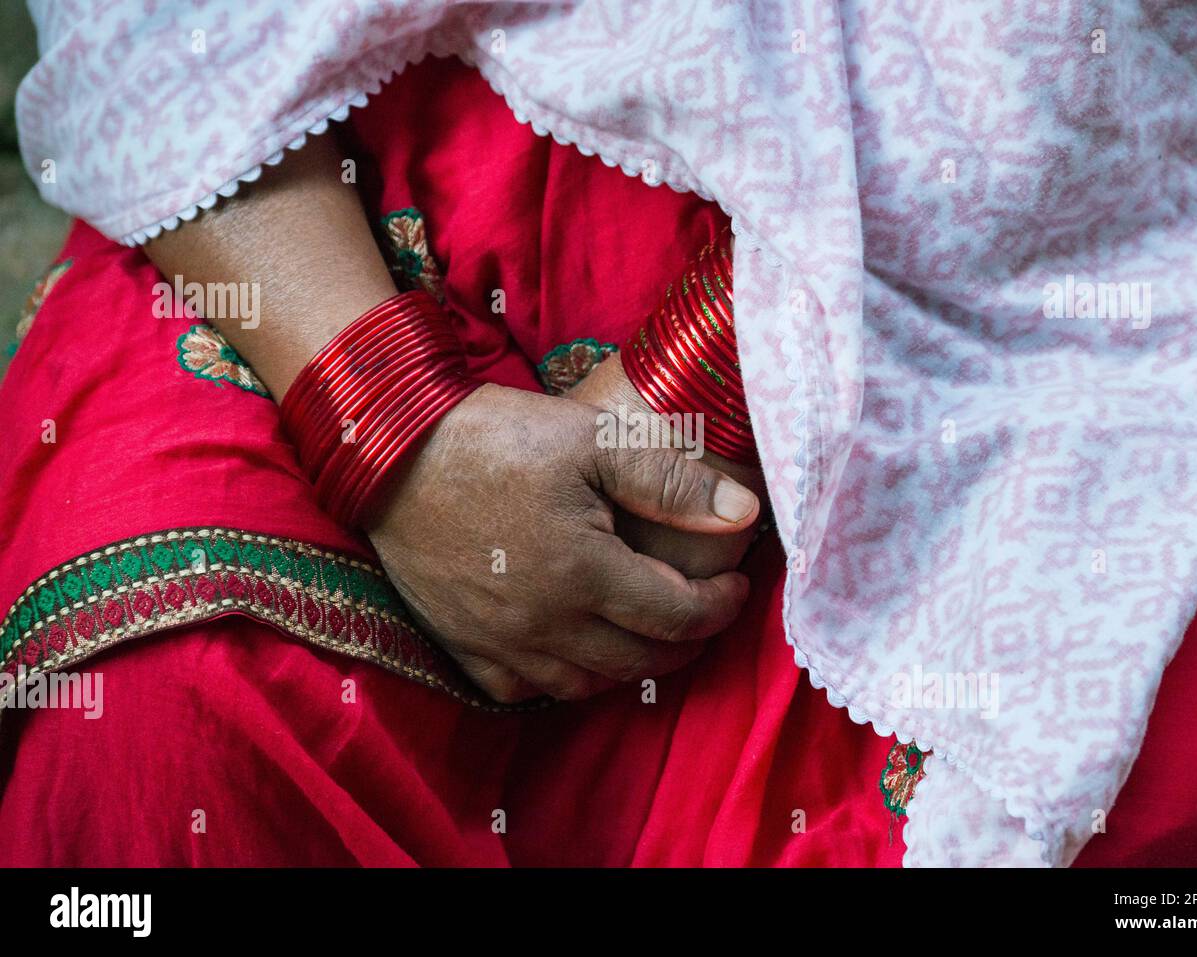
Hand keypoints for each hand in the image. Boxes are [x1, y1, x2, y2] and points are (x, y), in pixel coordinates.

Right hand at [367, 383, 760, 702]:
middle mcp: (544, 623)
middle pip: (638, 661)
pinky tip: (572, 652)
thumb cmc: (497, 436)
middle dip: (684, 643)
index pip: (677, 617)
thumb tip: (744, 514)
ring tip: (647, 633)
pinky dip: (559, 680)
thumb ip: (672, 482)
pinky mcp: (460, 642)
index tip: (736, 586)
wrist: (392, 447)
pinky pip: (520, 690)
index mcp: (585, 574)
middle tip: (703, 613)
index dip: (720, 608)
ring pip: (584, 685)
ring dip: (628, 667)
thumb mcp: (594, 439)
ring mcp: (498, 641)